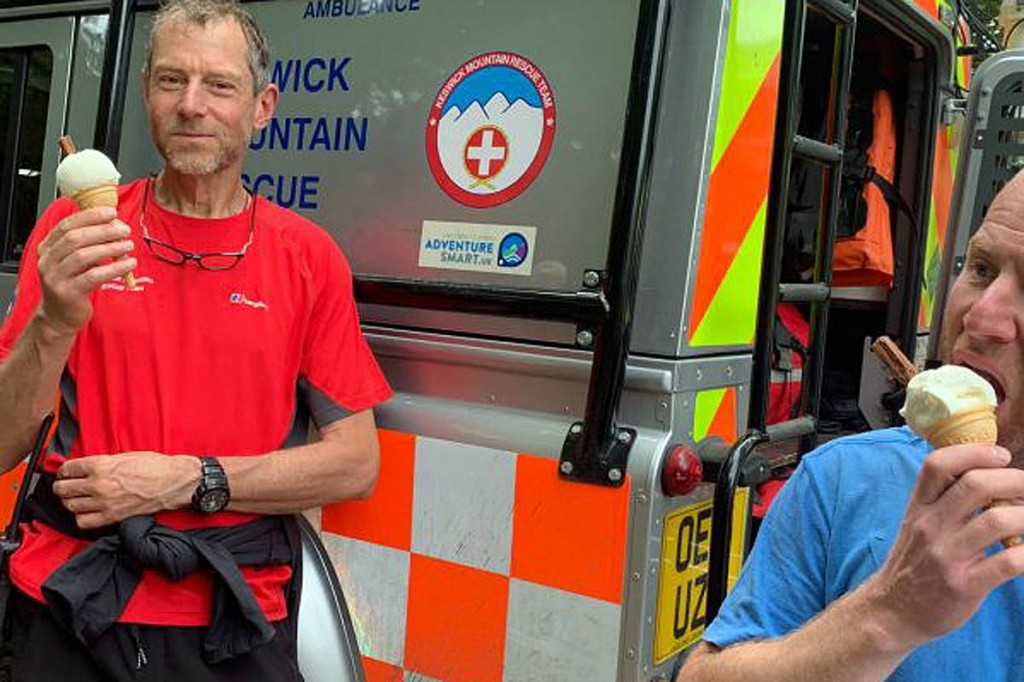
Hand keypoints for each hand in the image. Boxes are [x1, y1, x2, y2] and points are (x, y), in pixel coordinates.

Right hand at [36, 207, 135, 335]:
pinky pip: (93, 276)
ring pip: (83, 256)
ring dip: (110, 248)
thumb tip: (115, 226)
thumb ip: (87, 244)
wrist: (60, 316)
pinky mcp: (68, 293)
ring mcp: (55, 277)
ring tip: (128, 246)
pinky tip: (129, 265)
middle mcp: (47, 261)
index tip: (111, 212)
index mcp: (47, 248)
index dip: (90, 216)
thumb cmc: (72, 284)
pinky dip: (114, 268)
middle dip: (103, 231)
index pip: (67, 225)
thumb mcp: (75, 261)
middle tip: (124, 230)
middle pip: (75, 238)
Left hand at [53, 452, 199, 528]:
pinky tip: (87, 511)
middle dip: (62, 486)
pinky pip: (83, 522)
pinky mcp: (112, 517)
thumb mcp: (125, 456)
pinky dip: (81, 517)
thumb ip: (102, 462)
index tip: (65, 473)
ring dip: (70, 502)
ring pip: (70, 506)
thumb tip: (84, 467)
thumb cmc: (155, 466)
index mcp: (100, 465)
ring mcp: (104, 502)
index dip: (63, 471)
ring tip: (76, 499)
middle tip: (65, 486)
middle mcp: (98, 484)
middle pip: (63, 489)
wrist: (174, 481)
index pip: (67, 469)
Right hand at [862, 443, 1023, 649]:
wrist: (893, 611)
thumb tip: (988, 478)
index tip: (1000, 455)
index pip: (938, 464)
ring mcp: (946, 556)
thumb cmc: (914, 565)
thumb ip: (944, 502)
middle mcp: (930, 526)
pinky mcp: (964, 585)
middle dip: (1015, 480)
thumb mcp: (918, 525)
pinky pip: (1008, 563)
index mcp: (919, 507)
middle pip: (975, 485)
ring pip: (997, 521)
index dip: (974, 452)